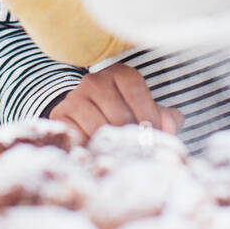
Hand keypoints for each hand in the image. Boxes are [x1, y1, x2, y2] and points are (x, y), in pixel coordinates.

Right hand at [48, 64, 184, 145]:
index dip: (149, 117)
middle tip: (138, 151)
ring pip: (99, 128)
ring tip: (121, 154)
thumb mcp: (147, 110)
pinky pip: (79, 137)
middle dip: (132, 137)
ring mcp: (75, 97)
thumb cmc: (126, 112)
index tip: (154, 136)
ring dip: (112, 145)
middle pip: (119, 115)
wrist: (86, 112)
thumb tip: (169, 127)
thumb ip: (166, 118)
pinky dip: (91, 148)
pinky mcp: (60, 116)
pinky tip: (100, 153)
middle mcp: (95, 81)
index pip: (137, 93)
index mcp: (120, 74)